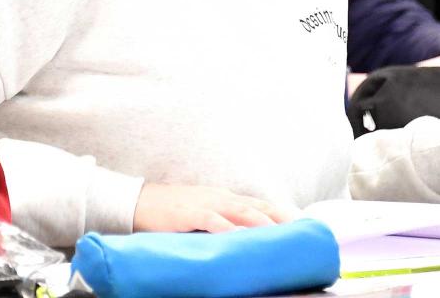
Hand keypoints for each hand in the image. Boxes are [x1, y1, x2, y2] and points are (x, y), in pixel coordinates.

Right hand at [133, 183, 299, 233]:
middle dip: (280, 219)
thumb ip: (220, 223)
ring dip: (261, 223)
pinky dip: (228, 228)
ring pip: (241, 211)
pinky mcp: (189, 214)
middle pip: (257, 206)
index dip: (281, 213)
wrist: (137, 202)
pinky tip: (239, 237)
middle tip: (300, 233)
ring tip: (279, 236)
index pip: (259, 204)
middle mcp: (219, 198)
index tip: (302, 225)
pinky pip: (213, 221)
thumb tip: (241, 243)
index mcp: (222, 198)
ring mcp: (205, 204)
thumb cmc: (169, 212)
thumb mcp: (199, 214)